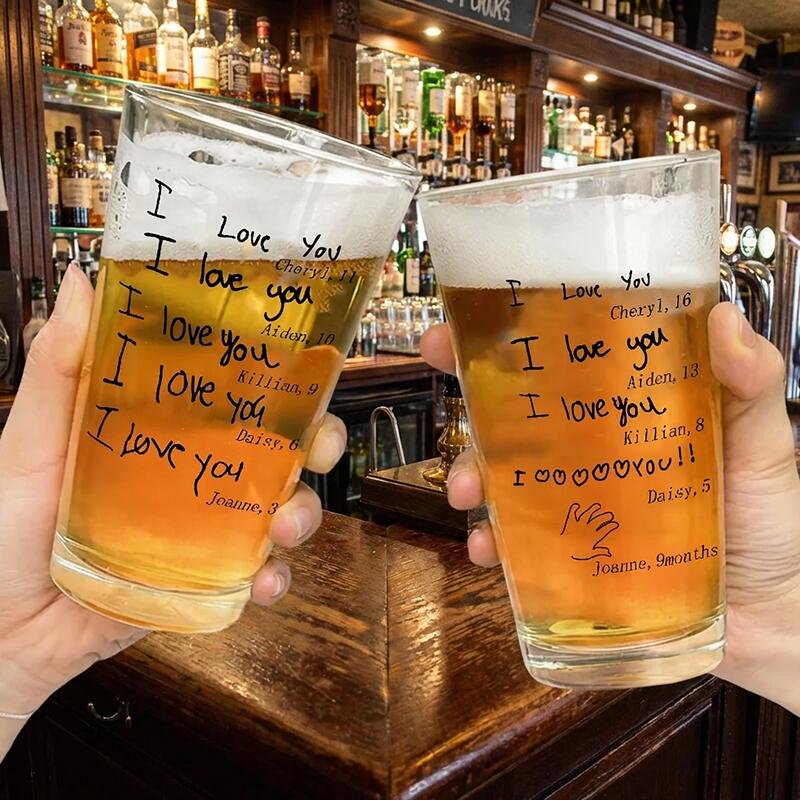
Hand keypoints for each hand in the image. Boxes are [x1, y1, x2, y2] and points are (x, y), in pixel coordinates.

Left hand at [0, 265, 345, 717]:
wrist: (6, 625)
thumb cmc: (10, 521)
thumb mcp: (31, 437)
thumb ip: (57, 368)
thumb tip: (80, 282)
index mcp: (171, 428)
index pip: (240, 392)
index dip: (284, 377)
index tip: (309, 366)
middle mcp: (200, 472)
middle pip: (283, 448)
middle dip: (319, 444)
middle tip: (319, 450)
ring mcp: (210, 528)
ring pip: (285, 509)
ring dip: (303, 512)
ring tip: (284, 527)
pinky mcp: (211, 579)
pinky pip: (261, 576)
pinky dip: (276, 578)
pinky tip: (264, 581)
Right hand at [421, 303, 799, 710]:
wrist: (775, 616)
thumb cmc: (773, 520)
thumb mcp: (765, 444)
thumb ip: (751, 386)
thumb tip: (722, 316)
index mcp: (626, 410)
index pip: (563, 362)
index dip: (509, 336)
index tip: (463, 320)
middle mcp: (592, 451)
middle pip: (517, 415)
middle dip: (467, 393)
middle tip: (441, 375)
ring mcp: (576, 504)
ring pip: (503, 478)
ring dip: (470, 475)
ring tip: (466, 491)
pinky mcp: (571, 555)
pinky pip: (517, 546)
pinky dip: (493, 544)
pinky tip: (488, 550)